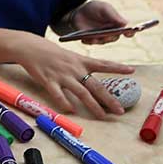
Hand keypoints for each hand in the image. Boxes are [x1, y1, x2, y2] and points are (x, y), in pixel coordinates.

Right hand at [11, 31, 133, 118]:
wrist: (30, 47)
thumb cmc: (50, 53)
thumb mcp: (69, 56)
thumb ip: (81, 67)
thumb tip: (91, 79)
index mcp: (81, 61)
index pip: (103, 64)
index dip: (117, 67)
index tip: (132, 71)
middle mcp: (75, 69)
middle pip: (96, 86)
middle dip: (109, 99)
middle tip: (120, 110)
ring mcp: (62, 75)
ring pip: (81, 93)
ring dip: (93, 106)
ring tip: (102, 116)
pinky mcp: (48, 81)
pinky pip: (58, 94)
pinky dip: (65, 103)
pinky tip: (70, 110)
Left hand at [71, 1, 129, 44]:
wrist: (79, 11)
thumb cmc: (95, 8)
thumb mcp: (104, 8)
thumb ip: (113, 15)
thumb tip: (125, 23)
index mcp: (117, 25)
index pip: (127, 32)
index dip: (129, 33)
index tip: (128, 33)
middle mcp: (111, 33)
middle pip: (113, 38)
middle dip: (110, 37)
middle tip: (107, 35)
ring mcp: (100, 37)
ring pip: (102, 42)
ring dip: (98, 40)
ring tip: (93, 38)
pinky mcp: (90, 39)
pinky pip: (90, 42)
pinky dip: (88, 41)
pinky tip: (84, 39)